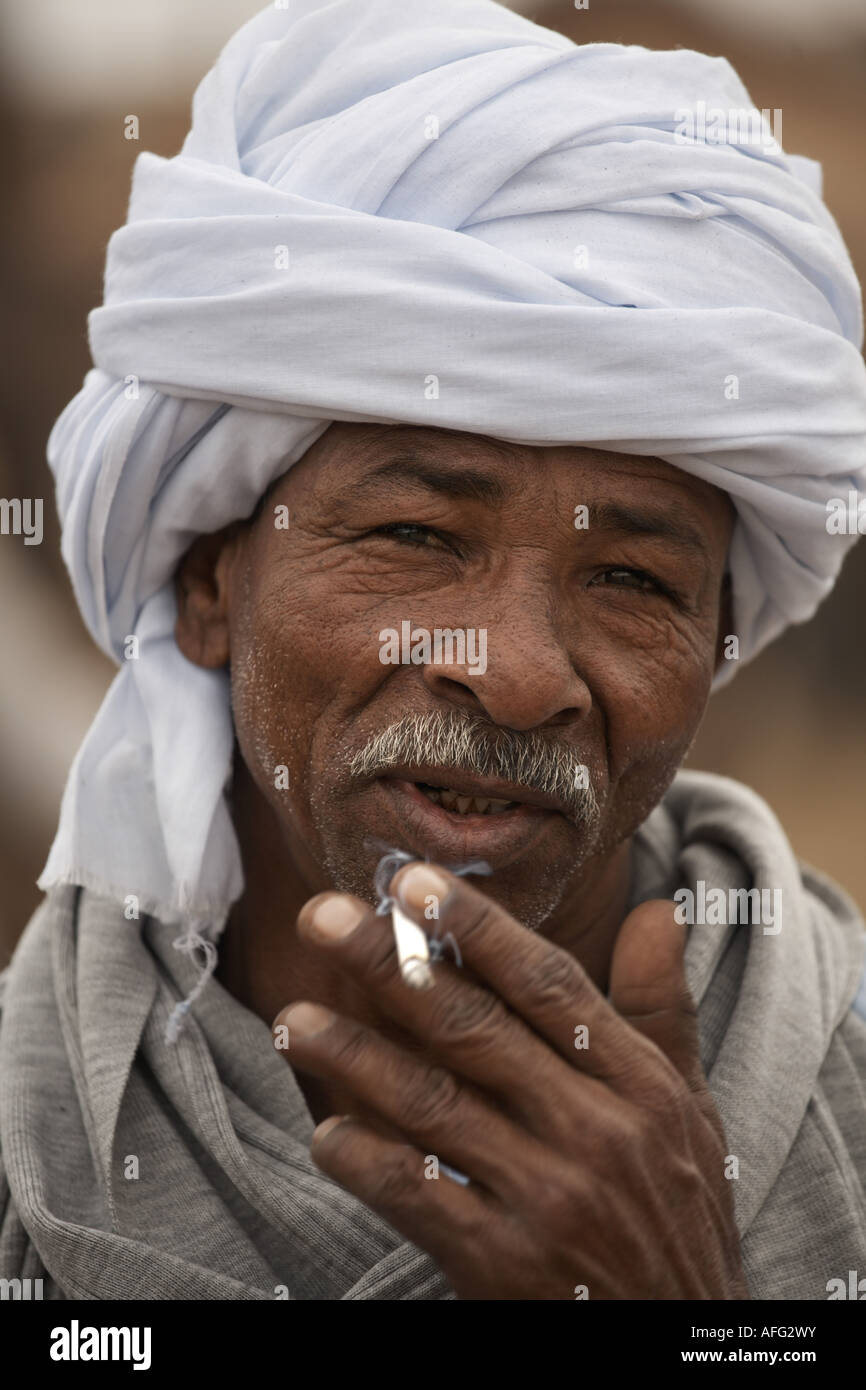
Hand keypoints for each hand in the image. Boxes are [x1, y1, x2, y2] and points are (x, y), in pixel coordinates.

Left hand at [273, 863, 747, 1299]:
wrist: (682, 1344)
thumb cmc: (678, 1212)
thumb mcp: (690, 1108)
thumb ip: (662, 1007)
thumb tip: (659, 907)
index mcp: (638, 1081)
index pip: (548, 985)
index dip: (478, 928)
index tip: (412, 882)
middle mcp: (595, 1131)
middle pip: (476, 1030)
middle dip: (393, 967)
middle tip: (324, 918)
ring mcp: (550, 1199)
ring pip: (435, 1107)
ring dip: (355, 1058)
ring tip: (293, 1019)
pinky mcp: (506, 1266)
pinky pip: (421, 1199)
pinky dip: (369, 1163)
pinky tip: (326, 1133)